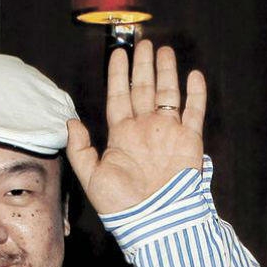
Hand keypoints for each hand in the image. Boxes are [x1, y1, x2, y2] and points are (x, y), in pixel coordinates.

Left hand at [67, 40, 206, 213]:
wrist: (152, 221)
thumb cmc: (120, 204)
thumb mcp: (90, 176)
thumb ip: (79, 148)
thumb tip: (70, 122)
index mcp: (122, 135)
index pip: (119, 96)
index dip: (118, 75)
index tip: (118, 55)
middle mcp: (144, 129)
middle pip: (143, 89)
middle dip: (143, 66)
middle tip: (144, 44)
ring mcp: (167, 133)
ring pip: (167, 94)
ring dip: (166, 72)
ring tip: (164, 51)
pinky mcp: (189, 141)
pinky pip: (194, 112)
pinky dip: (195, 94)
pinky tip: (193, 76)